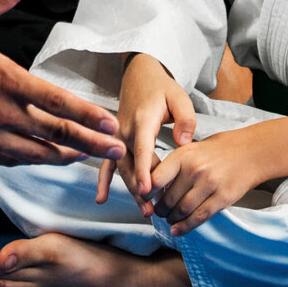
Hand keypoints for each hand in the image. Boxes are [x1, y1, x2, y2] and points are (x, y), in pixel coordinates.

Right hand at [0, 0, 118, 164]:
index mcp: (3, 80)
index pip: (56, 102)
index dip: (86, 114)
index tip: (109, 121)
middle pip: (54, 134)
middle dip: (90, 143)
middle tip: (117, 148)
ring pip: (35, 154)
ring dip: (65, 156)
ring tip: (88, 157)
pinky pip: (10, 160)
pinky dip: (33, 160)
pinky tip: (46, 157)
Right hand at [100, 52, 195, 205]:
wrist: (140, 75)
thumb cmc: (162, 88)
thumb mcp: (179, 97)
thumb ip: (185, 119)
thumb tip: (184, 143)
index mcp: (142, 120)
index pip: (142, 149)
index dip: (144, 170)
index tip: (147, 190)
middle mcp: (125, 131)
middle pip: (131, 165)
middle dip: (140, 189)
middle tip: (152, 211)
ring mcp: (117, 137)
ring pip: (122, 169)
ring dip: (131, 190)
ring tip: (144, 211)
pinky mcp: (115, 141)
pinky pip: (108, 163)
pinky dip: (104, 180)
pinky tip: (102, 199)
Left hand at [143, 128, 276, 234]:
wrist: (252, 151)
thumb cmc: (219, 149)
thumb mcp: (193, 148)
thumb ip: (175, 165)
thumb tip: (154, 186)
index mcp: (184, 155)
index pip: (156, 178)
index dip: (146, 192)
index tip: (143, 198)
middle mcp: (195, 169)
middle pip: (168, 199)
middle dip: (160, 209)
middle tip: (158, 212)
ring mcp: (209, 185)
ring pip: (182, 210)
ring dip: (171, 219)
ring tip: (169, 219)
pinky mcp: (222, 198)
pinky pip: (199, 217)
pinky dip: (185, 227)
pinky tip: (177, 230)